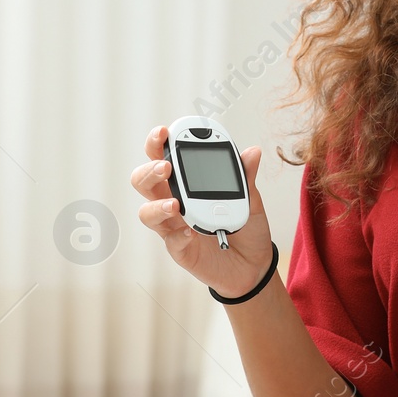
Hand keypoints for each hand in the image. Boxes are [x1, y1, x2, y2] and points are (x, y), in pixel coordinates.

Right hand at [130, 125, 275, 298]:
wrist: (254, 264)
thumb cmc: (244, 226)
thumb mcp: (250, 198)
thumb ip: (245, 176)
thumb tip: (252, 151)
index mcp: (185, 182)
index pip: (162, 156)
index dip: (157, 143)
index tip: (163, 132)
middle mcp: (173, 201)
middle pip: (144, 181)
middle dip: (150, 170)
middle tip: (165, 167)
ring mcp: (173, 226)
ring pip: (147, 212)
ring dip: (157, 206)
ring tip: (176, 205)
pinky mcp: (180, 250)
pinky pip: (171, 241)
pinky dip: (179, 235)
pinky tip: (190, 233)